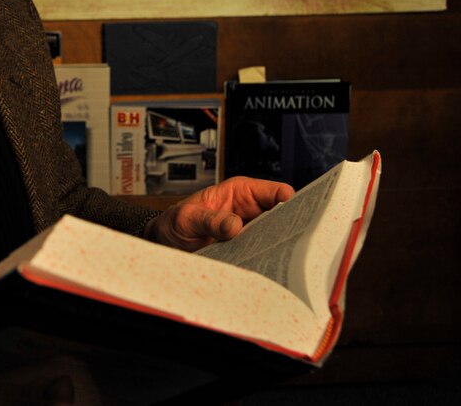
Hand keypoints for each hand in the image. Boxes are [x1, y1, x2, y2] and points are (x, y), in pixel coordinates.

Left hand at [145, 176, 294, 251]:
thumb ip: (209, 220)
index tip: (295, 217)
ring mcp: (249, 231)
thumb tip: (234, 226)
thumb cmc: (175, 223)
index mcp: (240, 192)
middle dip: (289, 229)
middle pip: (283, 217)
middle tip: (290, 243)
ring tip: (277, 258)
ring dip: (278, 247)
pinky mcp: (246, 249)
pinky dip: (266, 260)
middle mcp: (249, 210)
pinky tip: (264, 268)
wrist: (165, 242)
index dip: (291, 203)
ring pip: (276, 237)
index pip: (276, 192)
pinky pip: (263, 254)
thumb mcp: (187, 218)